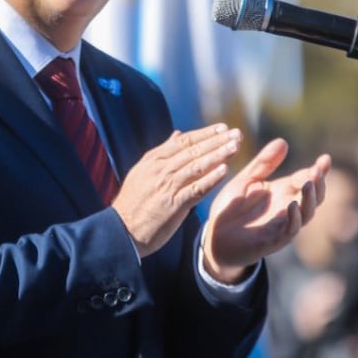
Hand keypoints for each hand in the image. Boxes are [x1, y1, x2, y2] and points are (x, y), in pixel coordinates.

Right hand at [113, 124, 242, 257]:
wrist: (121, 229)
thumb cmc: (133, 202)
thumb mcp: (142, 171)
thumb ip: (162, 153)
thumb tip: (177, 134)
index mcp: (153, 160)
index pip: (184, 141)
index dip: (205, 134)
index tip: (222, 128)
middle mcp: (161, 170)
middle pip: (193, 150)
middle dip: (217, 141)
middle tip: (236, 134)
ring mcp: (167, 186)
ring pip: (197, 166)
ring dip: (218, 155)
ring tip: (235, 146)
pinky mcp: (173, 204)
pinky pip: (196, 188)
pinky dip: (210, 179)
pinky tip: (224, 170)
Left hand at [201, 138, 330, 282]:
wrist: (215, 237)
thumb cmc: (232, 208)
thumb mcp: (246, 180)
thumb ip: (263, 163)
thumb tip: (283, 141)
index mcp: (282, 192)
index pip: (306, 179)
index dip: (318, 169)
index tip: (325, 158)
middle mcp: (287, 208)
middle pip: (314, 196)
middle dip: (319, 183)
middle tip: (319, 170)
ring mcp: (282, 224)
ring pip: (307, 213)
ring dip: (310, 199)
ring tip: (309, 183)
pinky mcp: (273, 240)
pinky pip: (290, 230)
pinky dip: (294, 219)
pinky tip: (292, 205)